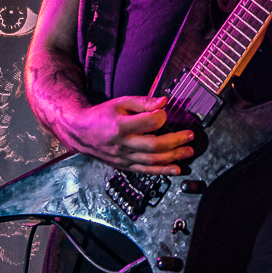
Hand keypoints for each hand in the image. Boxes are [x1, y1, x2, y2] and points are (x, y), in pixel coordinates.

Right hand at [61, 95, 193, 174]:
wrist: (81, 133)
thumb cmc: (102, 115)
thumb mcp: (120, 102)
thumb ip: (142, 102)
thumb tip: (164, 102)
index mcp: (121, 126)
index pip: (148, 123)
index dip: (161, 117)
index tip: (166, 113)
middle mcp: (122, 144)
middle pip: (153, 146)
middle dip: (175, 142)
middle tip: (190, 136)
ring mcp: (123, 158)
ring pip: (152, 161)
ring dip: (173, 158)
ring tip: (188, 152)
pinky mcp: (124, 166)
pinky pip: (145, 170)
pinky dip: (162, 171)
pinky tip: (176, 169)